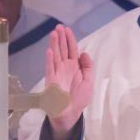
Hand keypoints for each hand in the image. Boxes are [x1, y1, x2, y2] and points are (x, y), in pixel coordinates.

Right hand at [46, 25, 93, 139]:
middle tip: (59, 27)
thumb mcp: (89, 82)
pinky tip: (50, 51)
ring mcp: (57, 73)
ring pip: (56, 55)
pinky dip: (50, 60)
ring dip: (55, 44)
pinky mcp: (52, 81)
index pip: (72, 49)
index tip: (67, 29)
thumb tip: (85, 53)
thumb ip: (88, 67)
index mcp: (74, 67)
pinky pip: (50, 68)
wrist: (70, 112)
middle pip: (63, 49)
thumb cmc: (79, 98)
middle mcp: (65, 67)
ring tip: (54, 34)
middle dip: (61, 38)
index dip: (70, 39)